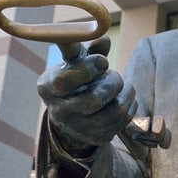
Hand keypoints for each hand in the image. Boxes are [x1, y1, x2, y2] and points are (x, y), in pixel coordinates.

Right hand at [37, 37, 135, 154]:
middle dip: (113, 81)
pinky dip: (130, 106)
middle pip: (94, 98)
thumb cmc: (74, 78)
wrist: (72, 115)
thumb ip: (88, 49)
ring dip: (127, 93)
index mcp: (47, 88)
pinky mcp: (96, 137)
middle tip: (115, 75)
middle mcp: (59, 112)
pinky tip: (125, 98)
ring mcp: (78, 128)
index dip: (88, 69)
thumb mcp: (75, 61)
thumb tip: (104, 39)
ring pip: (115, 111)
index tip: (103, 61)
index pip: (64, 81)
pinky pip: (122, 121)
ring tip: (124, 85)